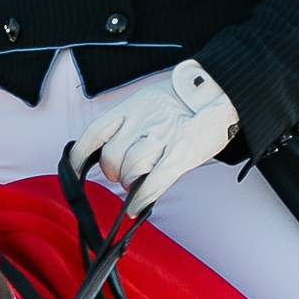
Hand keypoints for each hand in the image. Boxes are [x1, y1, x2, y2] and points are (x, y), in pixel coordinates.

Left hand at [72, 59, 238, 217]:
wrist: (224, 90)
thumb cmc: (187, 100)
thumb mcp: (151, 99)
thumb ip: (131, 121)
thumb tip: (109, 149)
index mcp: (134, 105)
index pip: (96, 131)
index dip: (80, 153)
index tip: (74, 167)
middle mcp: (144, 119)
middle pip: (112, 156)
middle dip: (114, 172)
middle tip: (124, 174)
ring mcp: (164, 136)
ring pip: (131, 169)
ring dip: (130, 182)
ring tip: (140, 180)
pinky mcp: (183, 153)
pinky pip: (155, 182)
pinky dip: (142, 198)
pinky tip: (137, 207)